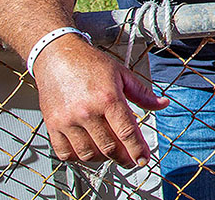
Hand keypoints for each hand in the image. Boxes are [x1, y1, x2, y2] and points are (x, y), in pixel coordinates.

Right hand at [32, 35, 168, 166]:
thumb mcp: (122, 74)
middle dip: (124, 158)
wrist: (57, 56)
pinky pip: (65, 153)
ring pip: (88, 154)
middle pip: (109, 147)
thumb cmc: (89, 63)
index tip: (144, 159)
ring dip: (102, 158)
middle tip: (130, 159)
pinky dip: (78, 157)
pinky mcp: (52, 126)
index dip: (138, 150)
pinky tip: (88, 150)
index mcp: (107, 98)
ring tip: (110, 152)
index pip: (127, 133)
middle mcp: (86, 112)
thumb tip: (162, 104)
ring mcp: (67, 121)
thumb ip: (142, 94)